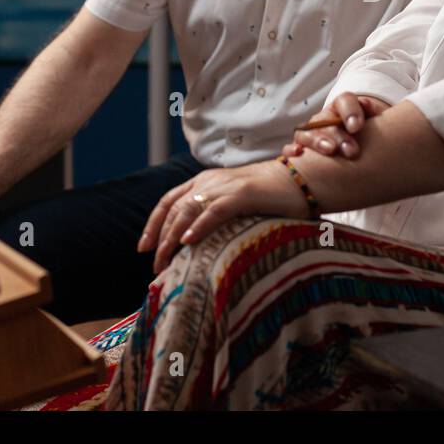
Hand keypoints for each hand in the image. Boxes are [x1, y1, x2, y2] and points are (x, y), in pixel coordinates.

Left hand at [137, 161, 310, 273]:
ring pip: (187, 211)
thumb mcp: (236, 202)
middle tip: (154, 264)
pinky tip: (187, 241)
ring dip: (172, 238)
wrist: (299, 179)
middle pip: (173, 209)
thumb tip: (198, 243)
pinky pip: (214, 211)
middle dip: (159, 238)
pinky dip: (198, 225)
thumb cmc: (271, 196)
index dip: (154, 223)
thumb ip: (216, 214)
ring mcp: (225, 187)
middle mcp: (209, 181)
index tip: (144, 246)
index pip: (169, 201)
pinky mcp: (242, 194)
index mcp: (206, 181)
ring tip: (164, 260)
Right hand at [281, 93, 389, 159]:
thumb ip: (376, 112)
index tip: (357, 127)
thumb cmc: (369, 134)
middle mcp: (325, 118)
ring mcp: (311, 132)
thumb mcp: (377, 122)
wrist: (359, 144)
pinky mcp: (301, 148)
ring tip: (330, 150)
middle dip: (338, 135)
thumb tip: (368, 106)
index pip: (345, 101)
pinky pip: (291, 148)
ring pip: (308, 133)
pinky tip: (298, 154)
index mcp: (344, 107)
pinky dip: (291, 150)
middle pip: (326, 121)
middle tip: (351, 150)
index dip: (350, 111)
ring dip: (317, 141)